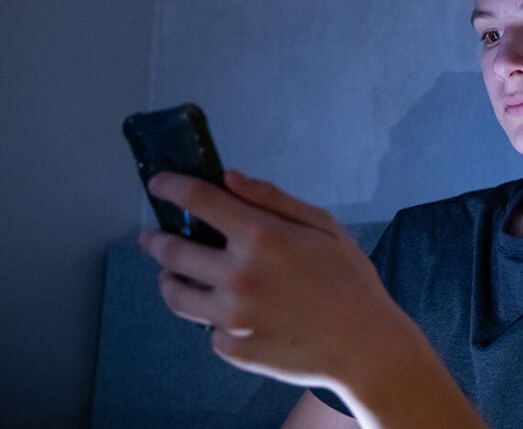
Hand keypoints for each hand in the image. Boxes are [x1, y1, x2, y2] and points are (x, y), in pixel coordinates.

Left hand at [139, 169, 410, 389]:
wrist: (366, 346)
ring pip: (175, 294)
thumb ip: (274, 200)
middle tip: (153, 236)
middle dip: (155, 238)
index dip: (169, 186)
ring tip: (176, 274)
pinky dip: (212, 316)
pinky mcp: (232, 349)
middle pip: (171, 251)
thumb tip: (229, 177)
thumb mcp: (324, 227)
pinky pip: (207, 328)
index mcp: (262, 237)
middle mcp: (238, 276)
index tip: (159, 184)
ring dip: (169, 278)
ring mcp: (231, 317)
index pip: (197, 200)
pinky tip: (231, 311)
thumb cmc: (351, 280)